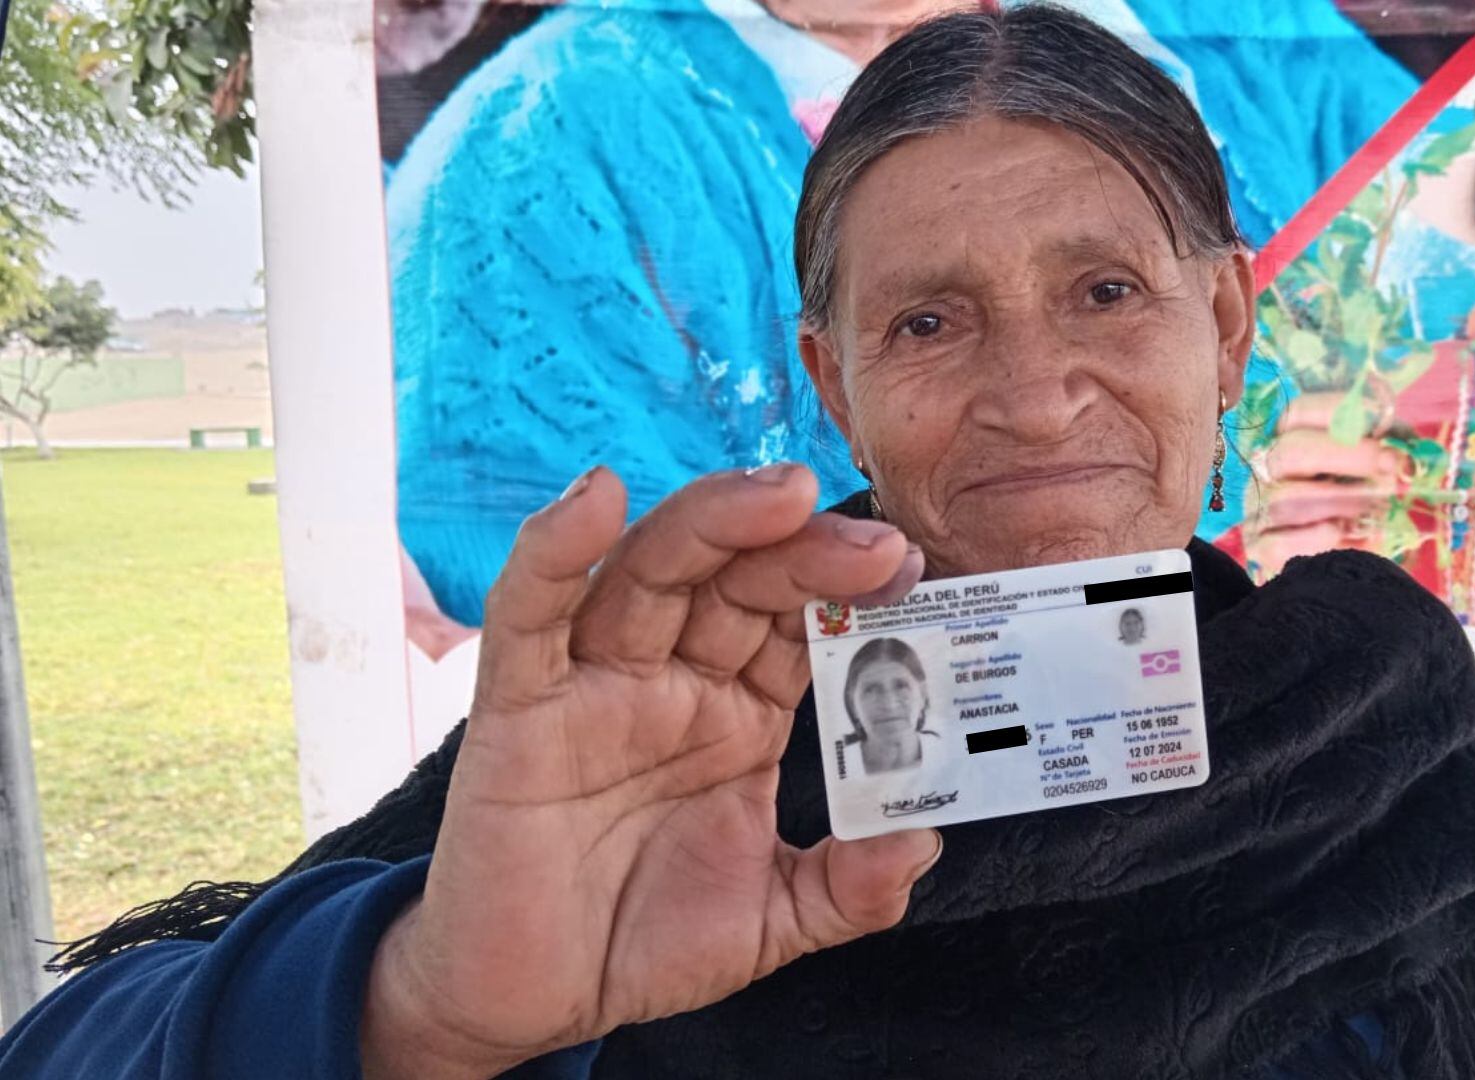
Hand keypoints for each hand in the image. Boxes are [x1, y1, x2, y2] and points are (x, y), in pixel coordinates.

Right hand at [361, 464, 937, 1078]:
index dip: (853, 591)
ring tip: (784, 496)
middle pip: (738, 580)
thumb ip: (847, 889)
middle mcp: (672, 681)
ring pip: (652, 571)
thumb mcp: (770, 923)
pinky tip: (597, 498)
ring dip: (715, 521)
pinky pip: (530, 613)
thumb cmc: (641, 942)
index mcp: (739, 714)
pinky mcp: (517, 707)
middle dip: (807, 550)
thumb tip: (922, 843)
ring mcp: (595, 685)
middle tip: (877, 544)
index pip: (800, 623)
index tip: (914, 570)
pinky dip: (555, 549)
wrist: (529, 1004)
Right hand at [1242, 391, 1400, 570]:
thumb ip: (1386, 455)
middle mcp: (1269, 467)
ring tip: (1374, 510)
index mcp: (1292, 436)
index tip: (1383, 427)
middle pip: (1293, 450)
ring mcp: (1259, 506)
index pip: (1301, 411)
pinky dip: (1314, 538)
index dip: (1341, 413)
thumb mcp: (1373, 471)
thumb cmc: (1357, 504)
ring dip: (1338, 502)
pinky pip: (1277, 541)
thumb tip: (1408, 456)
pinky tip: (1339, 534)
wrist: (1336, 559)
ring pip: (1285, 498)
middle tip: (1391, 466)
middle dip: (1348, 455)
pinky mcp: (1260, 545)